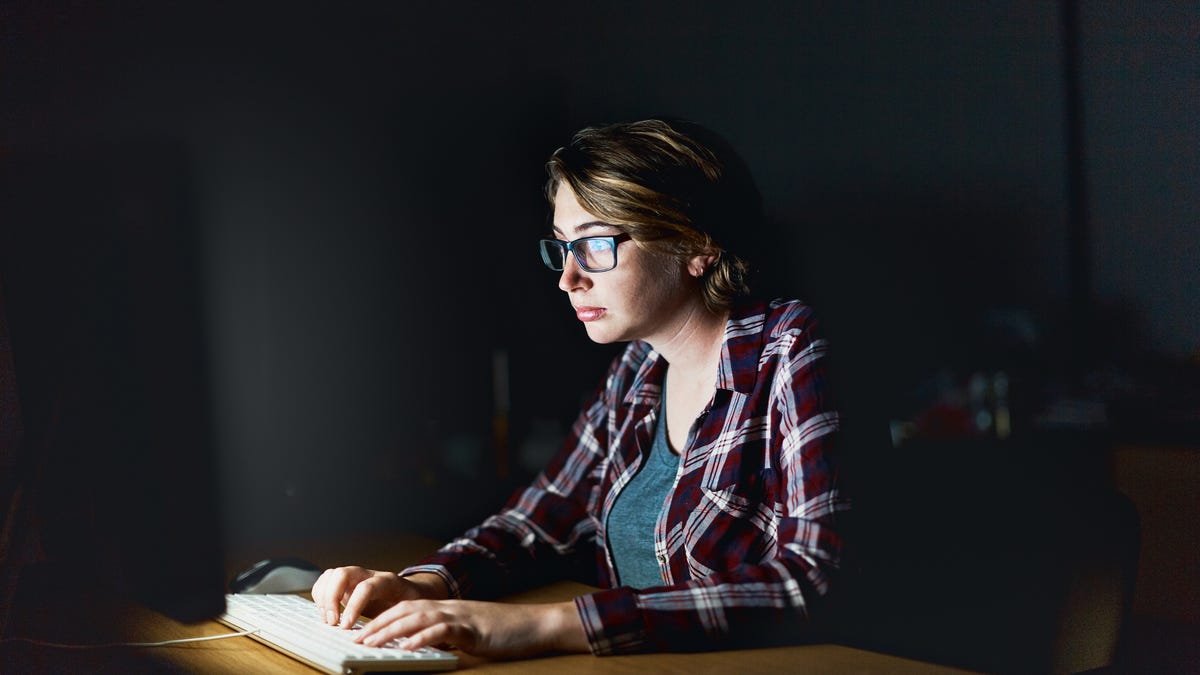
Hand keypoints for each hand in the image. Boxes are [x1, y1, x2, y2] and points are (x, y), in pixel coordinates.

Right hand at [310, 566, 446, 628]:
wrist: (408, 590)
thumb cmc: (408, 601)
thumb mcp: (409, 608)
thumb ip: (400, 617)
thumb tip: (391, 631)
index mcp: (386, 580)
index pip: (366, 587)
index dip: (354, 606)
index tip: (346, 626)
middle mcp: (367, 574)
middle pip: (343, 574)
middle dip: (332, 598)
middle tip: (332, 622)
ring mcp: (354, 576)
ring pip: (331, 575)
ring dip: (324, 597)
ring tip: (328, 619)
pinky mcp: (343, 582)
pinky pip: (325, 581)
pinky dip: (320, 596)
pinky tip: (325, 612)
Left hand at [354, 598, 587, 658]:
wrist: (535, 624)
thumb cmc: (504, 631)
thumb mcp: (468, 632)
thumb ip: (446, 636)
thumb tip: (422, 646)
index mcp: (446, 608)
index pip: (406, 609)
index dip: (382, 619)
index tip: (362, 631)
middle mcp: (449, 608)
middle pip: (406, 611)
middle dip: (378, 624)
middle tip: (356, 638)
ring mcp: (461, 616)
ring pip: (418, 618)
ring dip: (391, 630)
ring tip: (372, 642)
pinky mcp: (473, 628)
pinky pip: (444, 631)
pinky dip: (424, 638)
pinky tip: (409, 647)